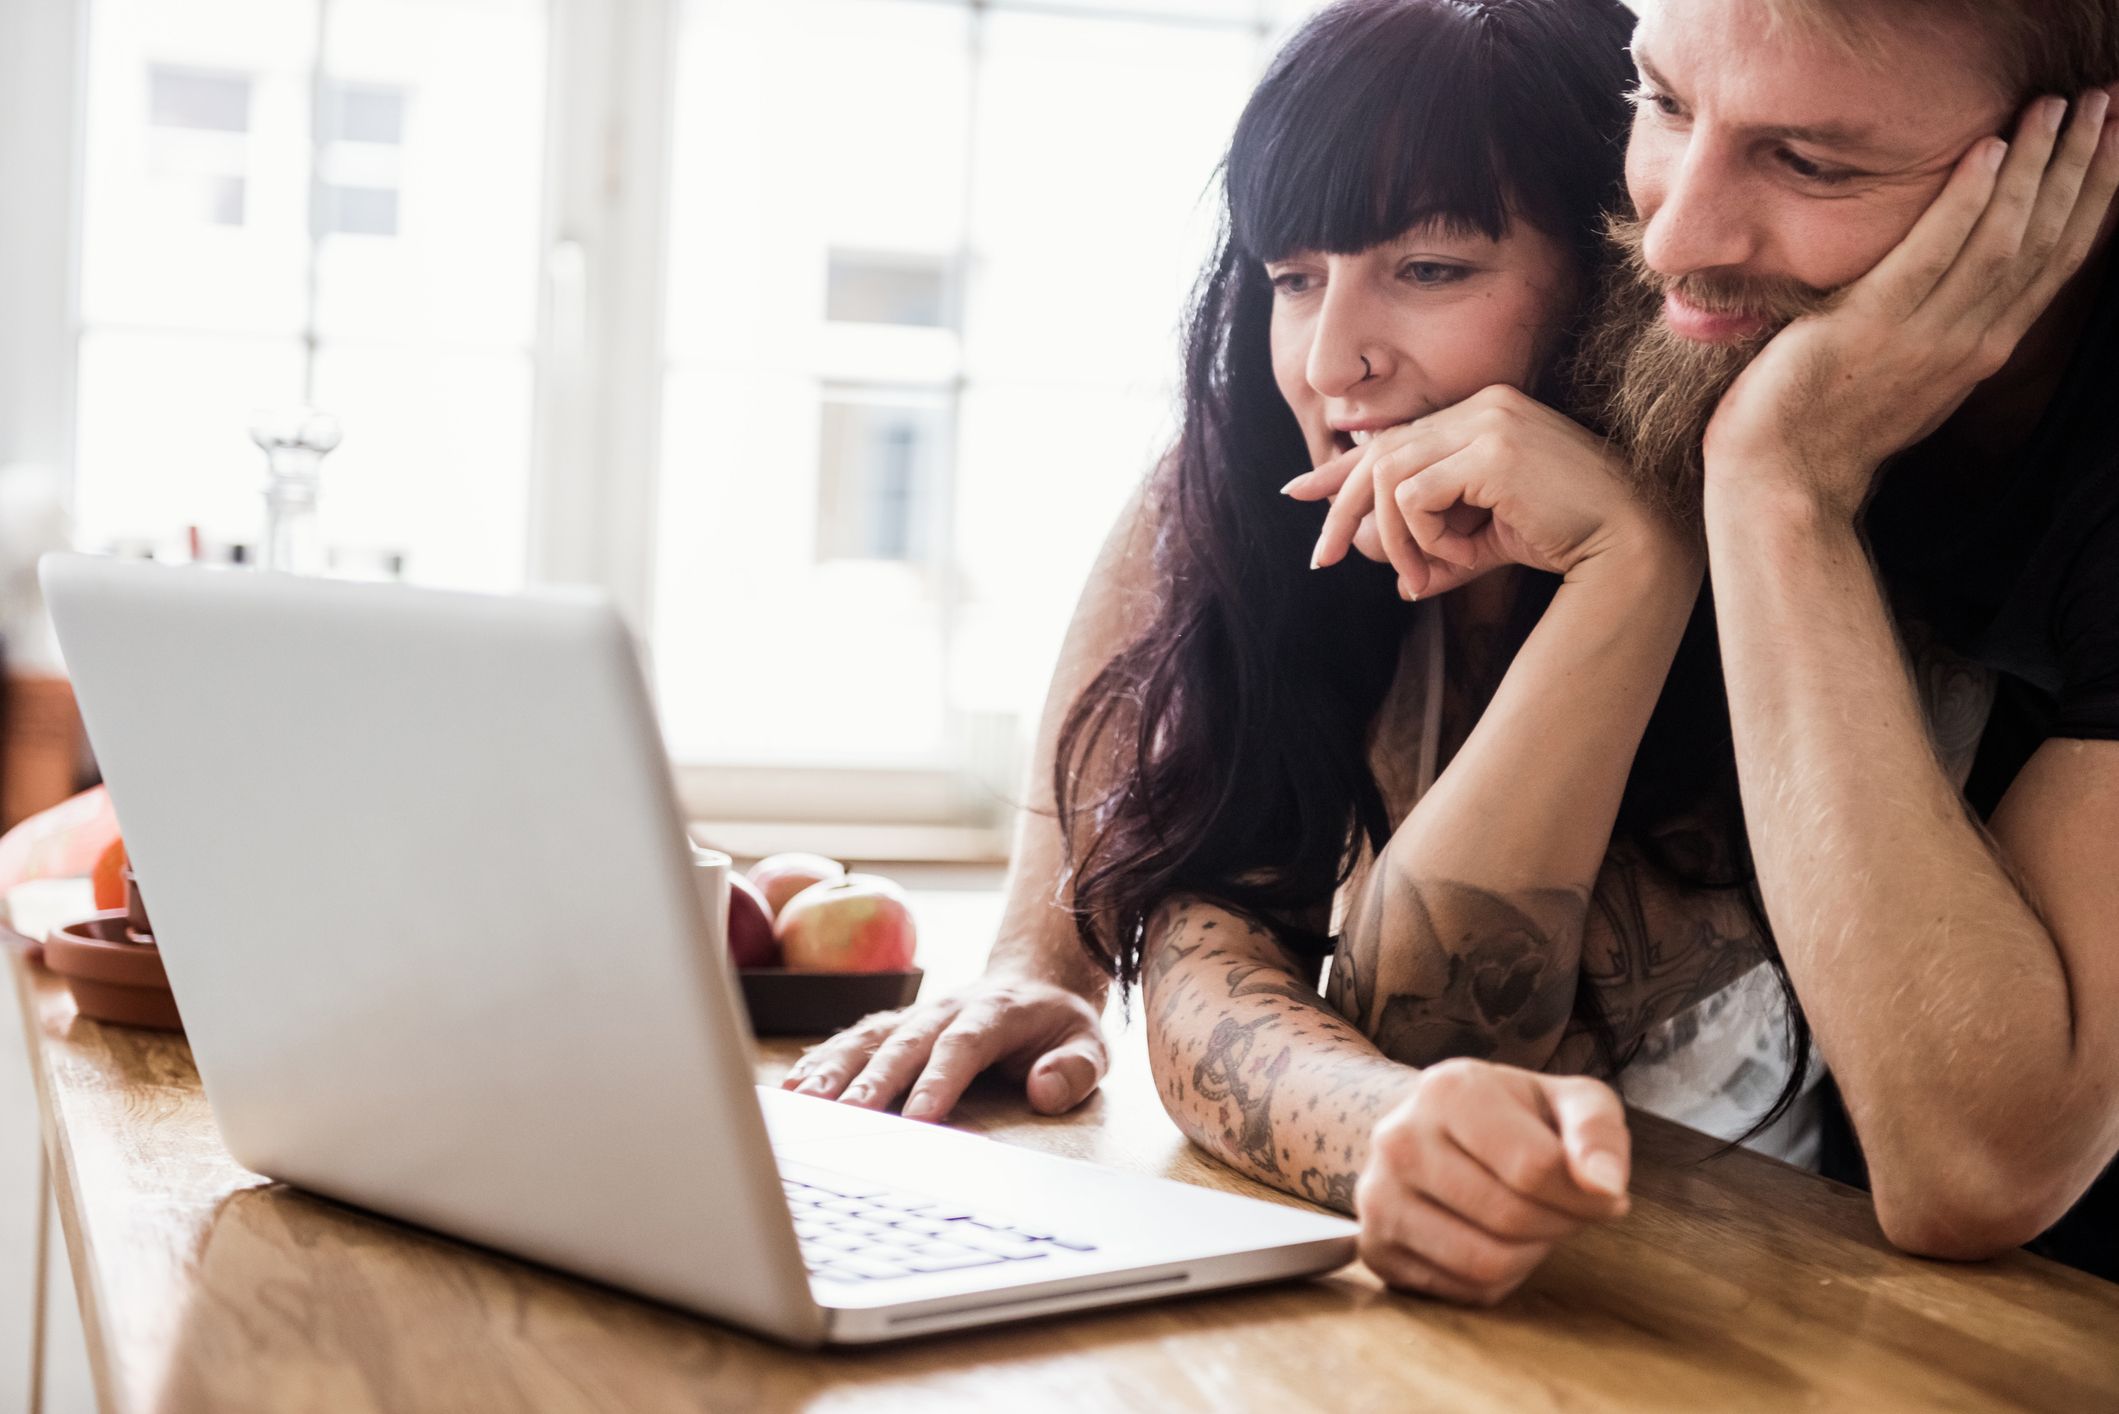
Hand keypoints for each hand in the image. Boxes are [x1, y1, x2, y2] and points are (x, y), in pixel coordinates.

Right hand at [779, 972, 1107, 1120]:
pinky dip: (819, 1064)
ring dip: (833, 1071)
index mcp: (995, 1012)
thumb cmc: (1058, 1025)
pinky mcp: (890, 1026)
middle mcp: (945, 1009)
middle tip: (846, 1119)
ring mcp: (912, 1015)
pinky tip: (791, 1092)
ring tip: (802, 1105)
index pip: (963, 1045)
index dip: (940, 1078)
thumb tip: (1043, 1090)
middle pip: (904, 1044)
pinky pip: (849, 1042)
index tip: (920, 1117)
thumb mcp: (1091, 1044)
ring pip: (867, 1040)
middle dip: (874, 1082)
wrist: (1032, 980)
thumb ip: (1075, 1068)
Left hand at [1285, 386, 1685, 596]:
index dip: (1343, 468)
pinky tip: (1460, 555)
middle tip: (1321, 558)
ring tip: (1426, 574)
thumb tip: (1398, 582)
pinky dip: (1424, 537)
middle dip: (1342, 510)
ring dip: (1396, 539)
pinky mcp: (1491, 449)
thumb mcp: (1486, 542)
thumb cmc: (1567, 541)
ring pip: (1390, 479)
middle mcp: (1483, 405)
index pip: (1395, 436)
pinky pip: (1415, 496)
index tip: (1300, 493)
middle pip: (1379, 454)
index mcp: (1484, 413)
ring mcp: (1488, 421)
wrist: (1631, 544)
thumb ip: (1439, 548)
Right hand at [1356, 1058, 1631, 1304]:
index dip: (1586, 1195)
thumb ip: (1597, 1132)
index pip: (1534, 1167)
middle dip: (1560, 1225)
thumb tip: (1606, 1187)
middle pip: (1511, 1217)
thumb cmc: (1514, 1117)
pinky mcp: (1376, 1247)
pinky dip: (1498, 1280)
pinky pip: (1462, 1292)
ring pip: (1485, 1264)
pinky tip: (1495, 1241)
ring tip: (1533, 1225)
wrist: (1434, 1130)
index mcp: (1447, 1090)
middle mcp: (1398, 1140)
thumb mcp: (1568, 1101)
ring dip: (1531, 1256)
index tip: (1604, 1195)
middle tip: (1567, 1211)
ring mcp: (1378, 1197)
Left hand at [1706, 87, 2118, 522]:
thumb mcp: (1917, 380)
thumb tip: (1971, 289)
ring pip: (2003, 237)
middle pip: (2045, 239)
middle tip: (2103, 102)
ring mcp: (1925, 334)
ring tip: (2054, 107)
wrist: (1784, 479)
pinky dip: (1964, 200)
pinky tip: (1986, 150)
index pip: (2057, 261)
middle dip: (2081, 166)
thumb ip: (1952, 333)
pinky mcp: (1870, 324)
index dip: (2094, 197)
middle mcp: (1972, 341)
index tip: (2116, 141)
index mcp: (1985, 349)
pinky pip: (1930, 252)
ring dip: (2035, 166)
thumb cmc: (1838, 426)